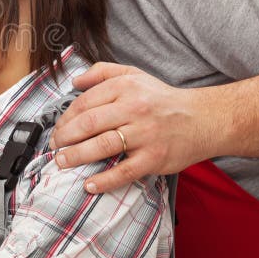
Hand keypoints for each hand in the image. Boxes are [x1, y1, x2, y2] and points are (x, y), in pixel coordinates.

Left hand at [49, 63, 215, 192]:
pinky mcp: (154, 158)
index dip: (65, 118)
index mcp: (126, 87)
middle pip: (88, 124)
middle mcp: (134, 109)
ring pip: (102, 146)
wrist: (205, 119)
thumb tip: (74, 81)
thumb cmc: (162, 99)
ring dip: (76, 156)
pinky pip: (123, 171)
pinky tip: (88, 185)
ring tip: (62, 162)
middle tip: (54, 147)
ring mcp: (145, 135)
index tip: (57, 129)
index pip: (85, 103)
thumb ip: (102, 72)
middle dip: (65, 138)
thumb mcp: (134, 75)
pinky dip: (103, 180)